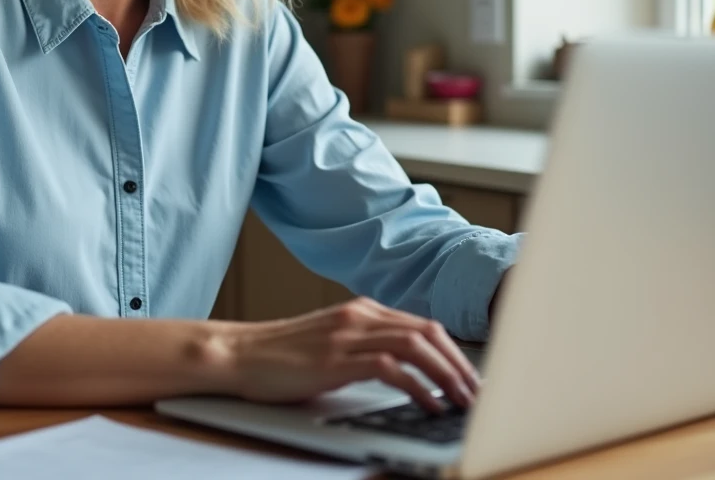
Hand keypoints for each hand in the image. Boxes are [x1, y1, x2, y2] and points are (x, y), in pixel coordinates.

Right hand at [220, 297, 479, 411]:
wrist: (238, 354)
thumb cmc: (280, 357)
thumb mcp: (331, 344)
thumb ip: (365, 347)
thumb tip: (405, 373)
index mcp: (362, 310)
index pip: (424, 325)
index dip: (454, 352)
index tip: (471, 378)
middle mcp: (360, 316)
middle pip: (429, 332)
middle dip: (460, 365)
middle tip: (477, 393)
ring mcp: (348, 335)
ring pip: (417, 346)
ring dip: (447, 375)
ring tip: (461, 401)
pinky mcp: (336, 359)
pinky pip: (391, 368)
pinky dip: (418, 387)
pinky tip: (428, 404)